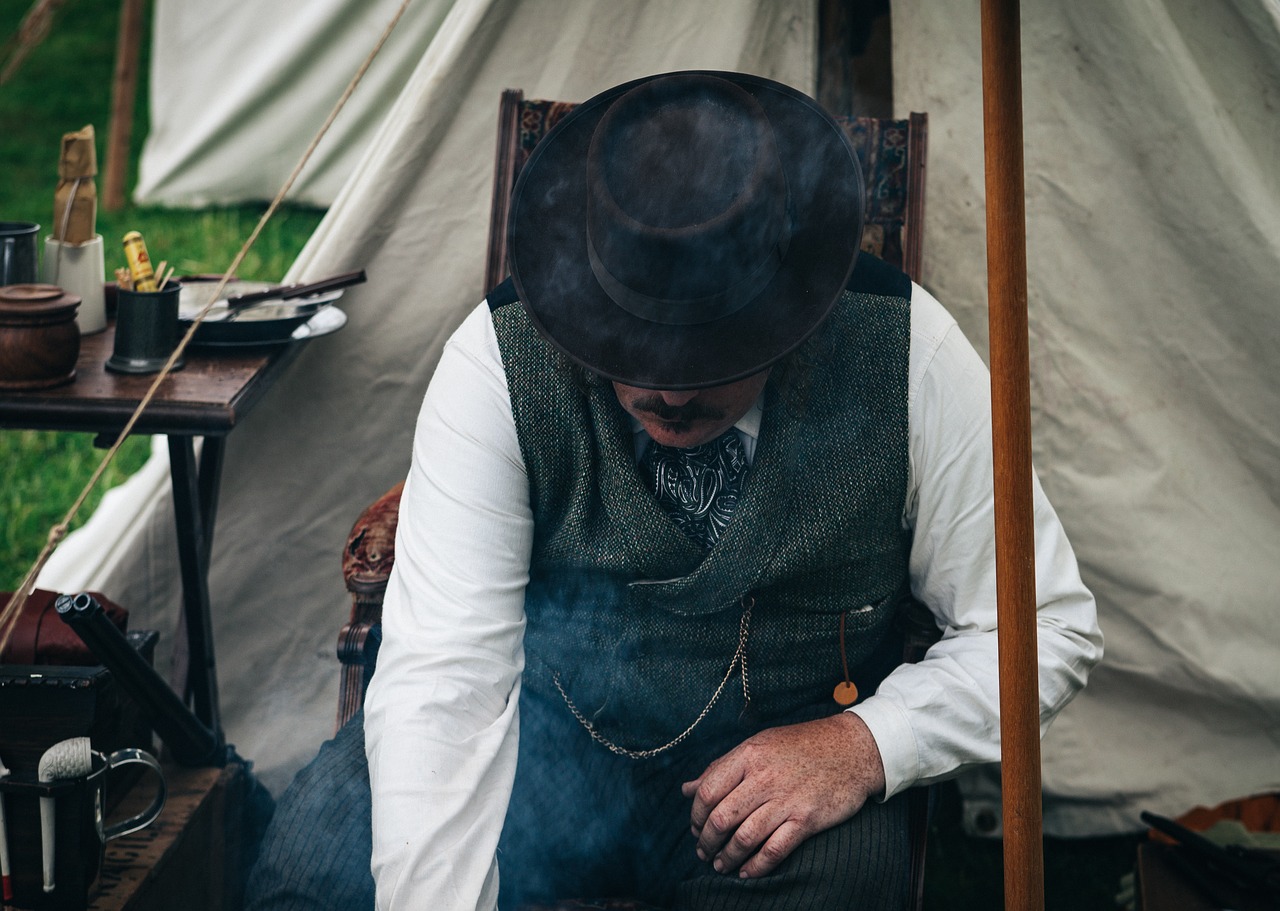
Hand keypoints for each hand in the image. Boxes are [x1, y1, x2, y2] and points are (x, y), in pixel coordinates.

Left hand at [681, 712, 885, 878]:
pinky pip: (774, 850)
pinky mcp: (807, 819)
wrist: (853, 748)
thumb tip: (687, 788)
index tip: (696, 827)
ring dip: (727, 857)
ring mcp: (786, 799)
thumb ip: (722, 767)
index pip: (707, 790)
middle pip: (721, 818)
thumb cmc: (803, 745)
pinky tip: (747, 872)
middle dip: (707, 841)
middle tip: (704, 851)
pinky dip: (756, 866)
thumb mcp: (760, 744)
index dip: (696, 815)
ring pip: (744, 838)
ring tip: (720, 865)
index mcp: (749, 755)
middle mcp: (764, 777)